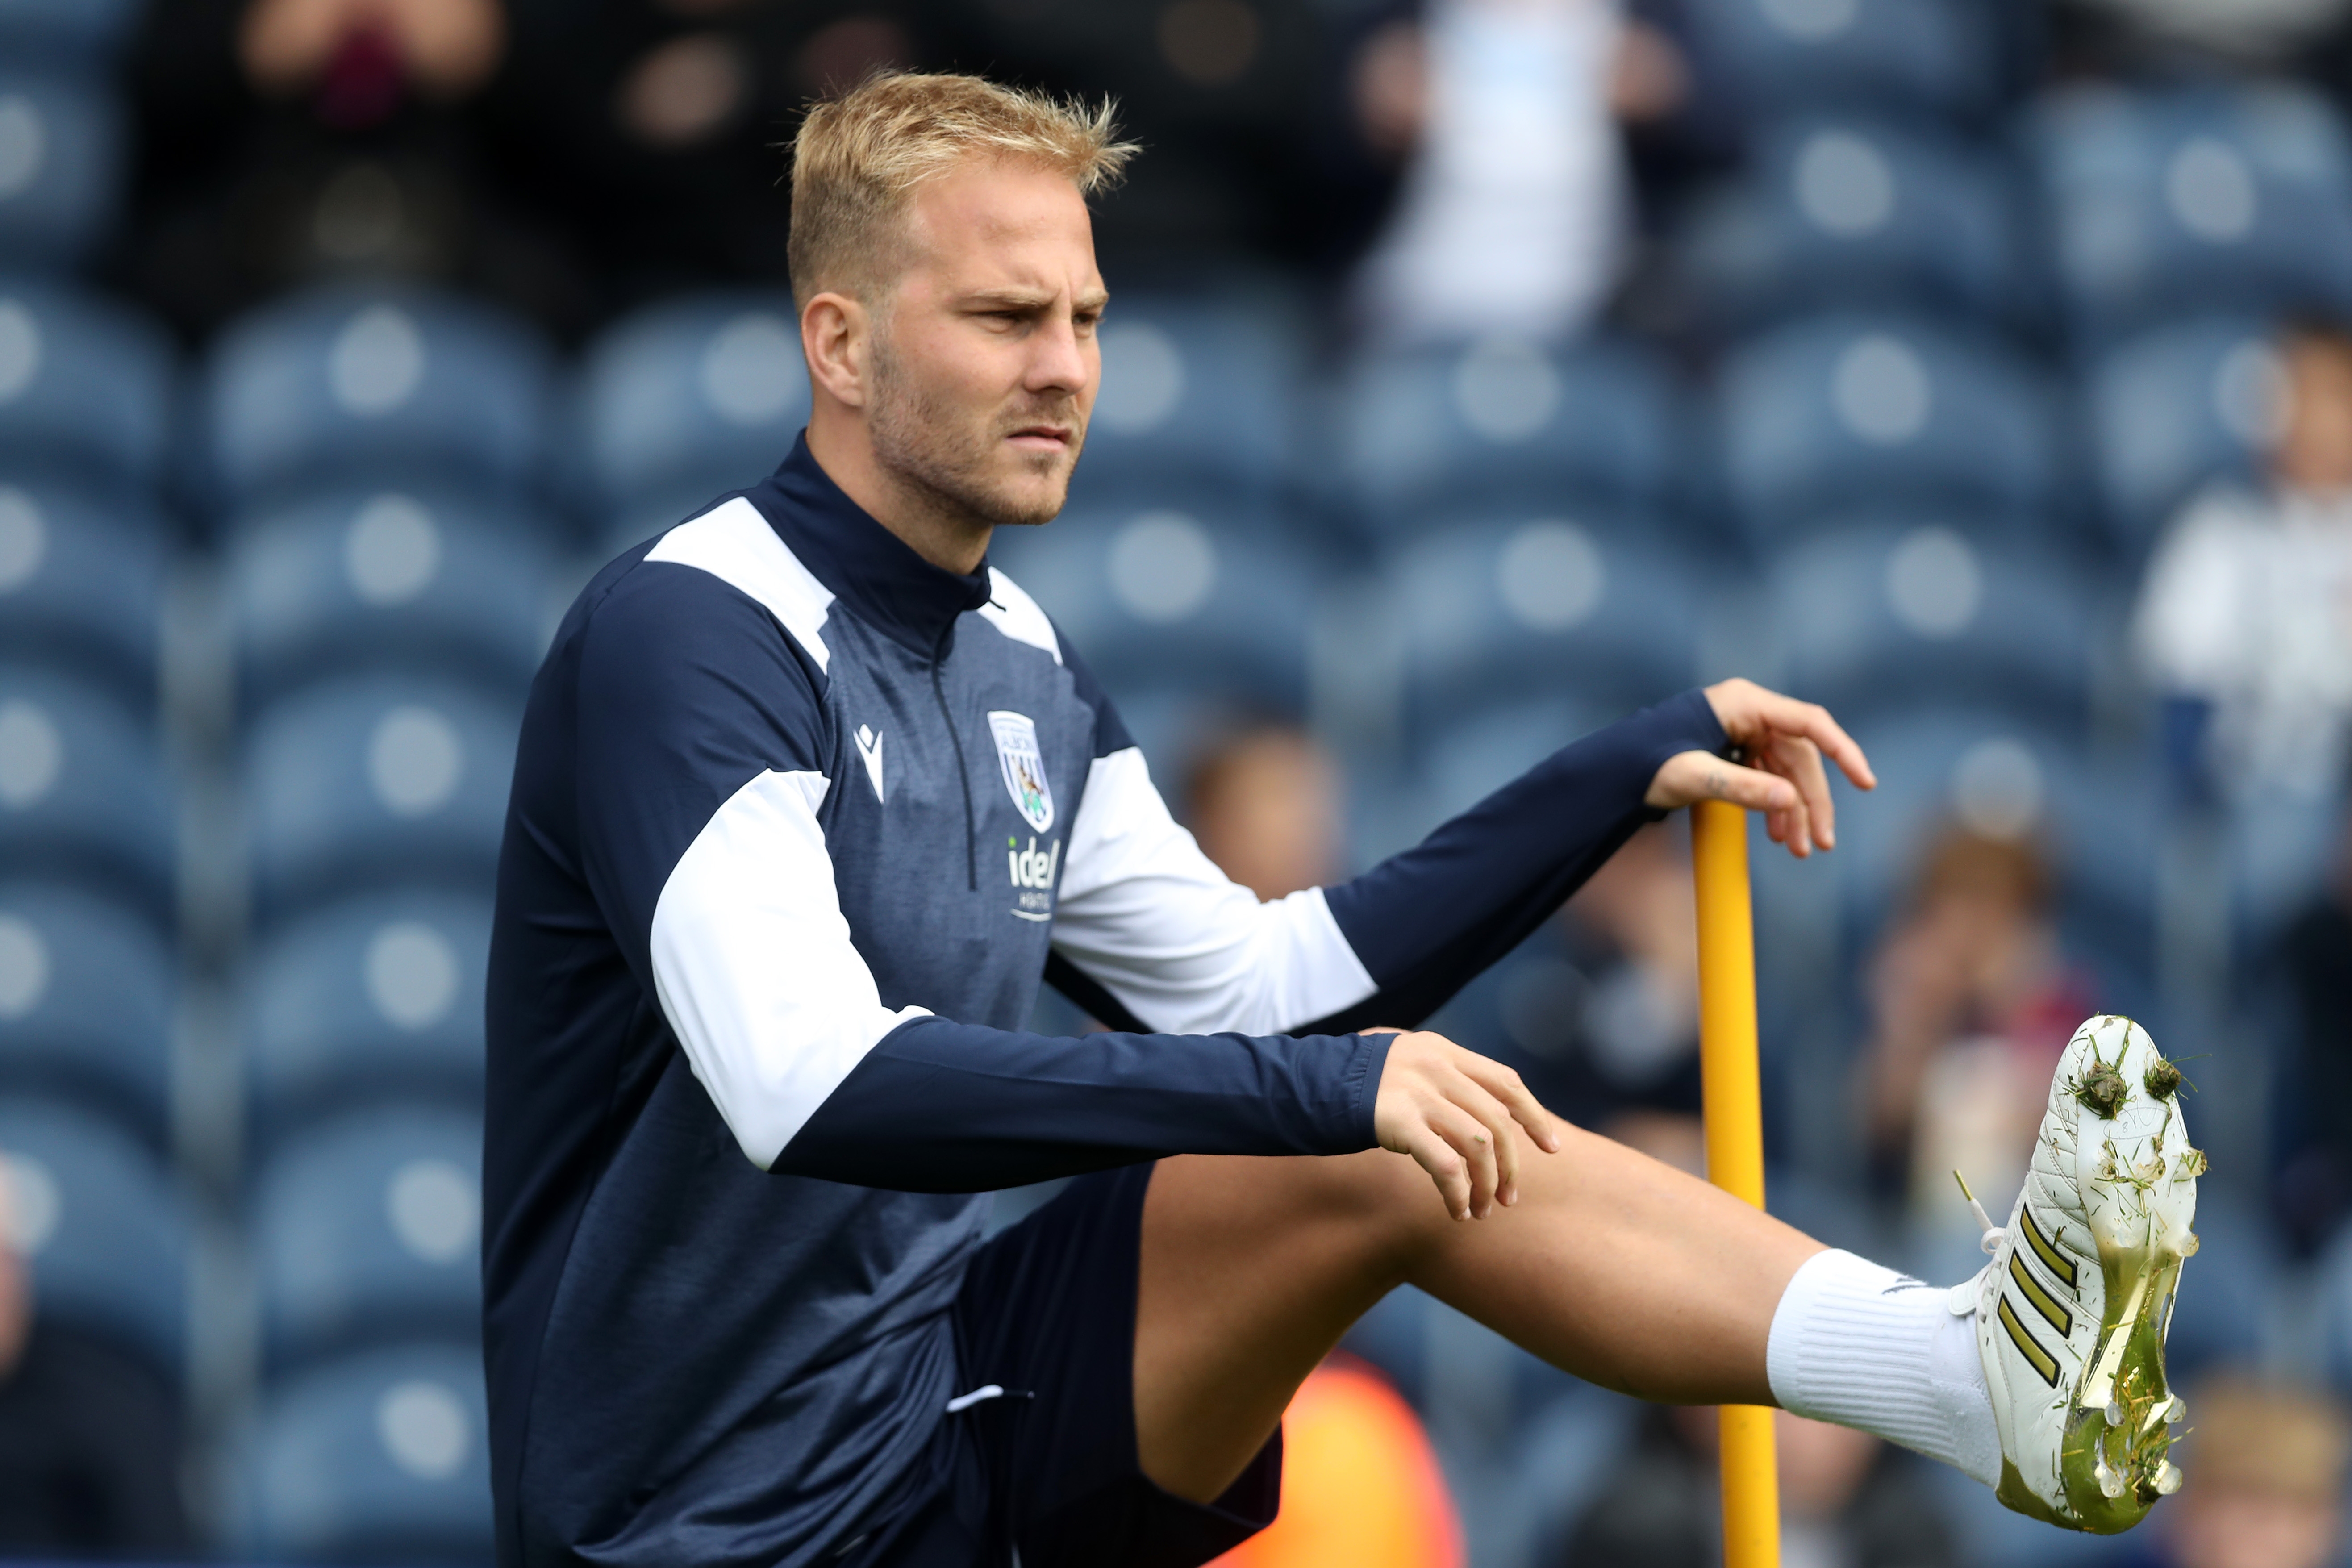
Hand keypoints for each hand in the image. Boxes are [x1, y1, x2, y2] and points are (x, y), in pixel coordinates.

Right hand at [1369, 1031, 1560, 1219]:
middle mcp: (1436, 1066)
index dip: (1534, 1116)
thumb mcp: (1407, 1068)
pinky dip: (1458, 1194)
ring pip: (1479, 1146)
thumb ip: (1444, 1081)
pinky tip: (1456, 1211)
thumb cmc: (1358, 1085)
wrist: (1307, 1084)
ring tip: (1481, 1211)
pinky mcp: (1399, 1121)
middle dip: (1510, 1167)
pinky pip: (1446, 1165)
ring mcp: (1418, 1092)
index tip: (1552, 1147)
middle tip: (1508, 1199)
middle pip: (1497, 1122)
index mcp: (1443, 1051)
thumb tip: (1488, 1120)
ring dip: (1486, 1185)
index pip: (1506, 1081)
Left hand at [1644, 679, 1875, 857]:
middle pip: (1799, 757)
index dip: (1842, 752)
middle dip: (1811, 802)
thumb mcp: (1691, 776)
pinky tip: (1779, 836)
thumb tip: (1789, 799)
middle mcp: (1749, 713)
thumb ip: (1739, 787)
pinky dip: (1775, 807)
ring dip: (1794, 811)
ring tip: (1799, 850)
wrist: (1611, 771)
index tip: (1865, 783)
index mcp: (1743, 704)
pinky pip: (1767, 779)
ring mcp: (1742, 732)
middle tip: (1820, 844)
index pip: (1809, 723)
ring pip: (1786, 773)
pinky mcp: (1734, 752)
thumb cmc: (1643, 762)